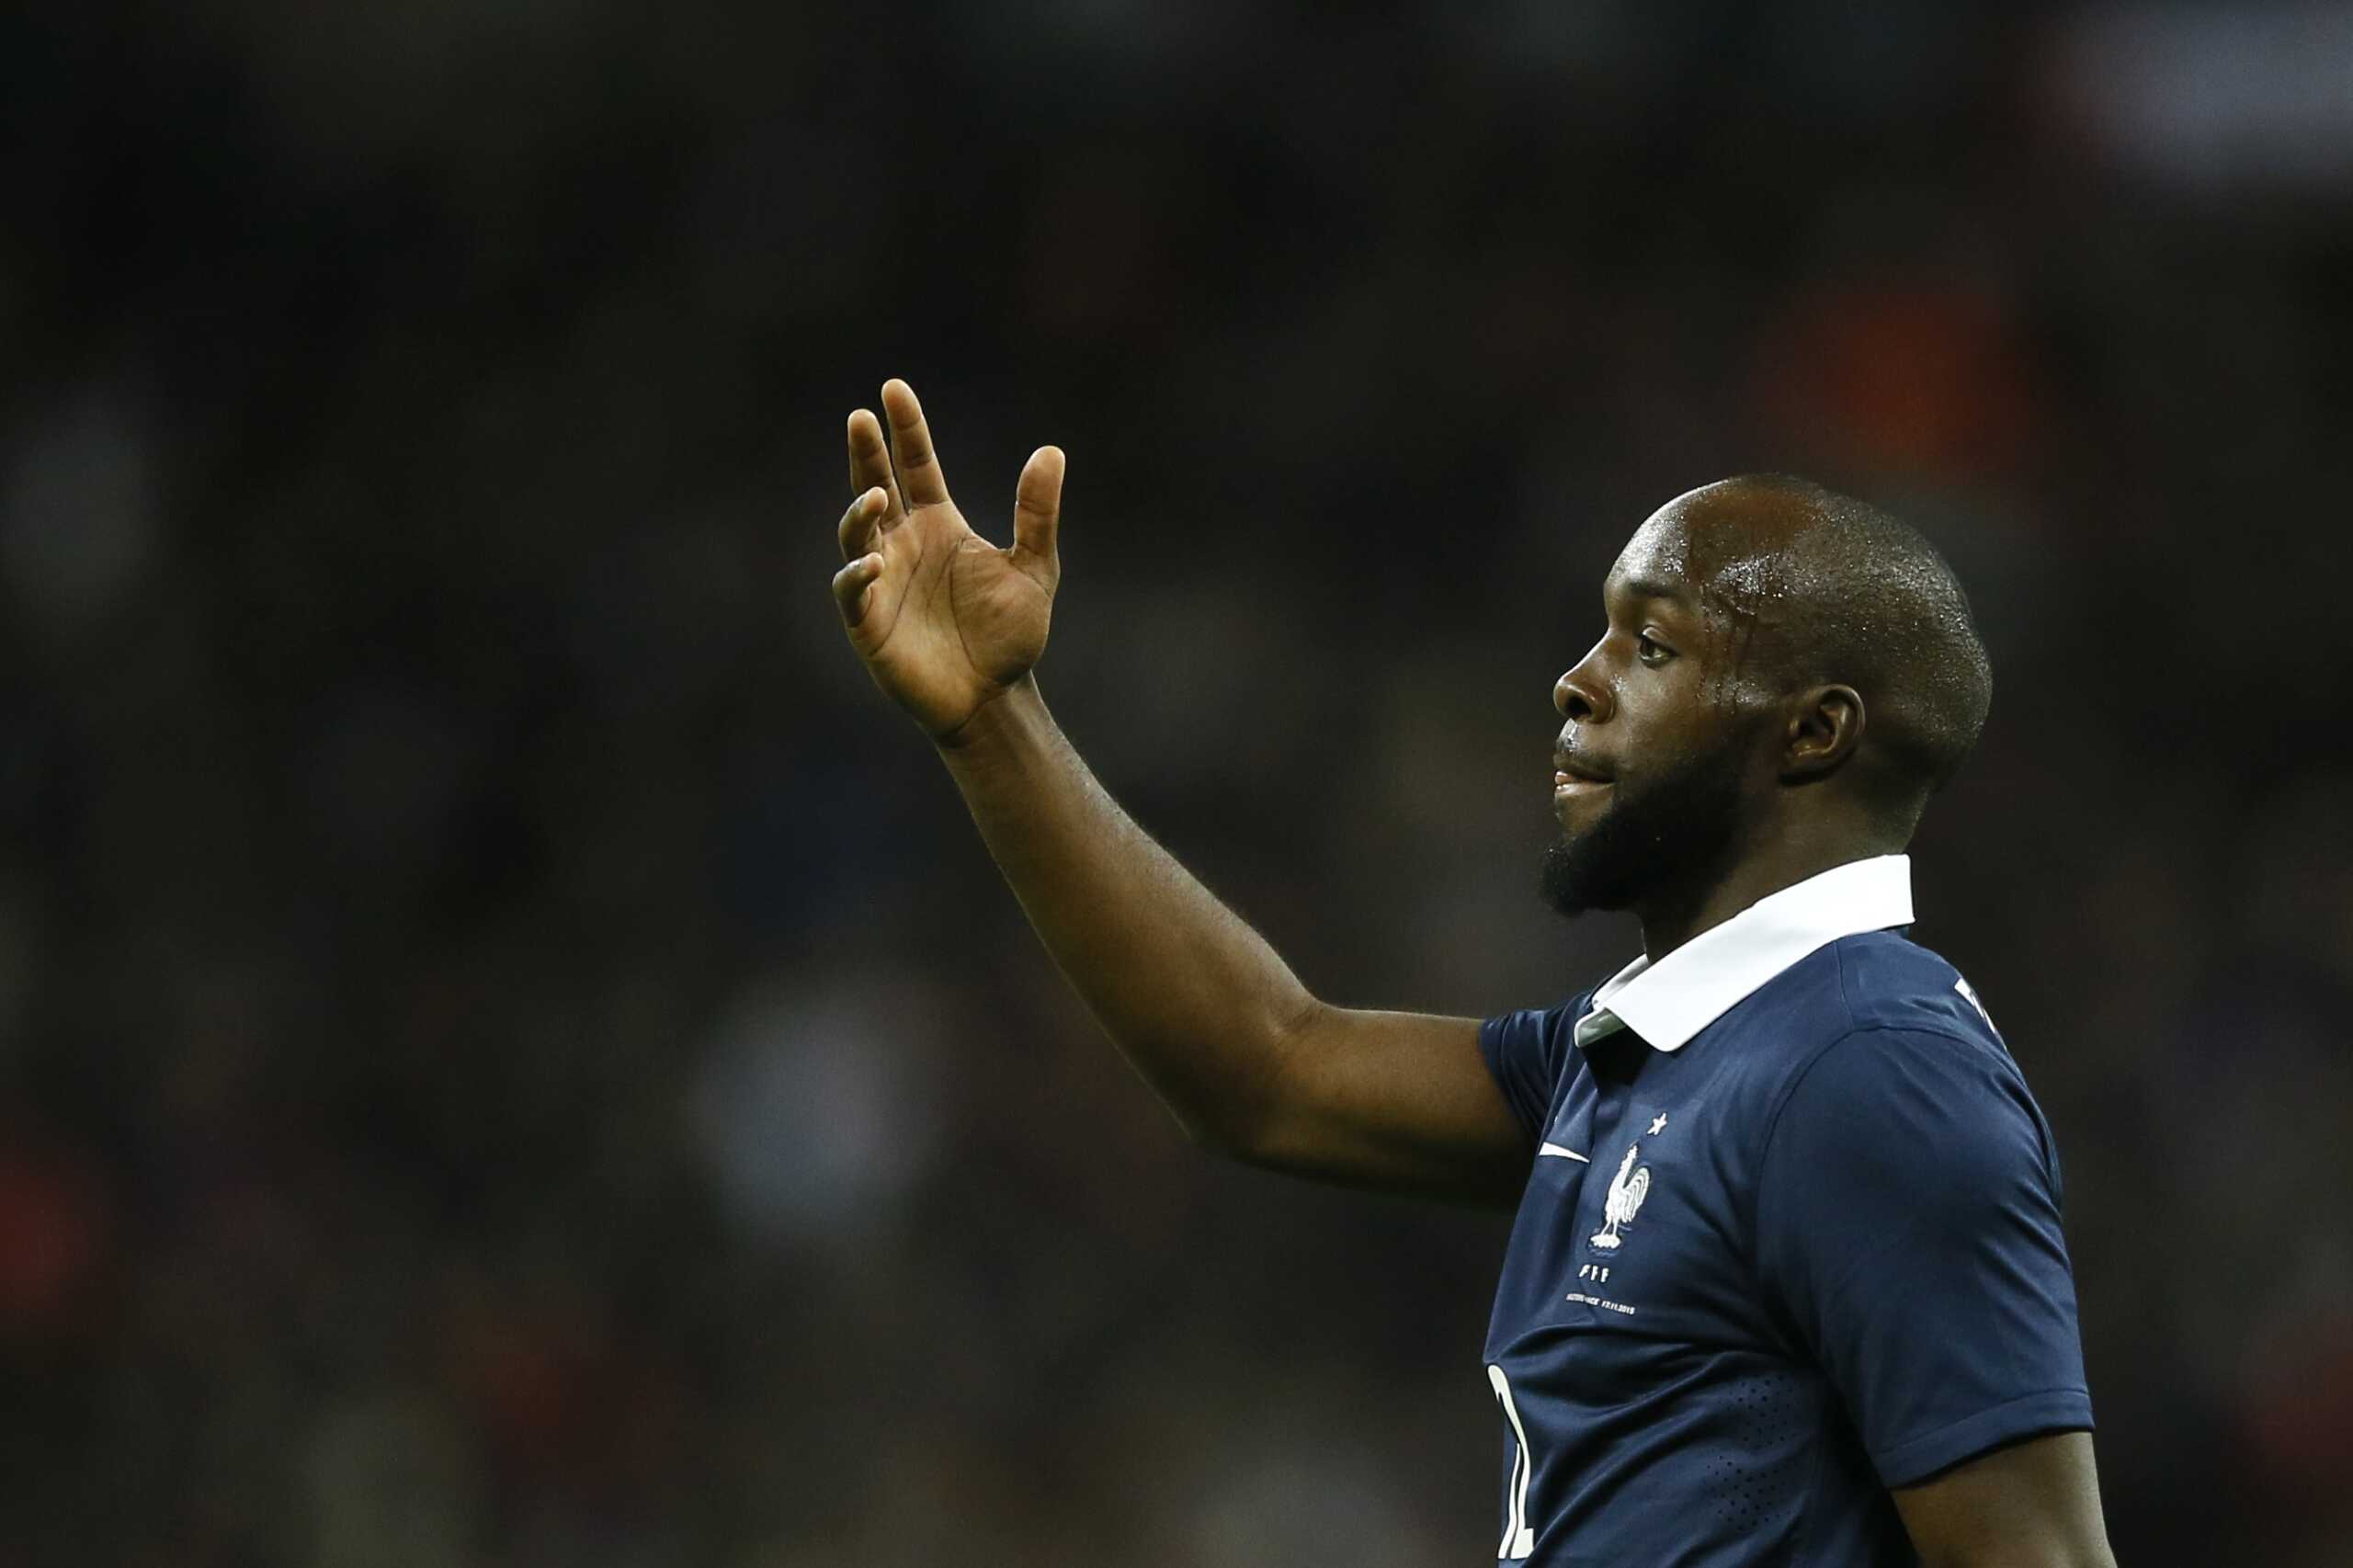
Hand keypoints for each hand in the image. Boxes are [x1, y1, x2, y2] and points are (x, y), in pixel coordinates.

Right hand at [829, 379, 1064, 740]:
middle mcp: (904, 544)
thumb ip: (1038, 513)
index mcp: (938, 525)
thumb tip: (1051, 450)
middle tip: (859, 417)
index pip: (915, 465)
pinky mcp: (869, 621)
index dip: (904, 429)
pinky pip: (854, 588)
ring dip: (861, 511)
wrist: (994, 697)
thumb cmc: (1010, 635)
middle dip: (866, 453)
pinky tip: (877, 560)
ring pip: (857, 532)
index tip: (893, 390)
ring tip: (875, 495)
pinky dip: (859, 572)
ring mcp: (883, 580)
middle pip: (875, 485)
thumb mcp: (1035, 567)